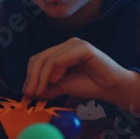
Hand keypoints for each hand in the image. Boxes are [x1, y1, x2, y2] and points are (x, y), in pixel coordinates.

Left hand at [23, 38, 139, 105]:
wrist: (112, 88)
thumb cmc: (90, 85)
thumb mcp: (63, 87)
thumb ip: (48, 87)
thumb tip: (30, 92)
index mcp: (60, 52)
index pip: (38, 59)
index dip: (30, 75)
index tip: (27, 93)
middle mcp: (67, 45)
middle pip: (41, 58)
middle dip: (33, 77)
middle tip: (30, 93)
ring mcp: (75, 45)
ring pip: (50, 59)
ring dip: (42, 76)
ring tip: (41, 90)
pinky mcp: (84, 48)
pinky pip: (63, 57)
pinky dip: (56, 69)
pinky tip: (55, 80)